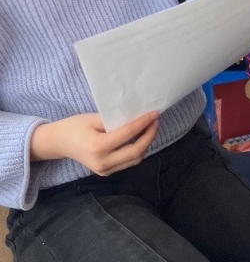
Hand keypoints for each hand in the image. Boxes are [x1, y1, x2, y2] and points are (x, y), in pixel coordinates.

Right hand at [31, 111, 159, 175]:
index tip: (155, 113)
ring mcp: (104, 170)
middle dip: (150, 135)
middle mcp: (102, 162)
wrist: (59, 143)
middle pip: (136, 152)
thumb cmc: (75, 126)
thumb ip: (115, 120)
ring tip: (151, 127)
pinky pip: (128, 162)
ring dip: (146, 143)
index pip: (128, 135)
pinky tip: (141, 137)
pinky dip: (138, 150)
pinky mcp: (106, 172)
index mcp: (98, 147)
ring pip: (135, 159)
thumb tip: (138, 117)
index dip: (144, 123)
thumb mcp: (94, 118)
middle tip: (156, 120)